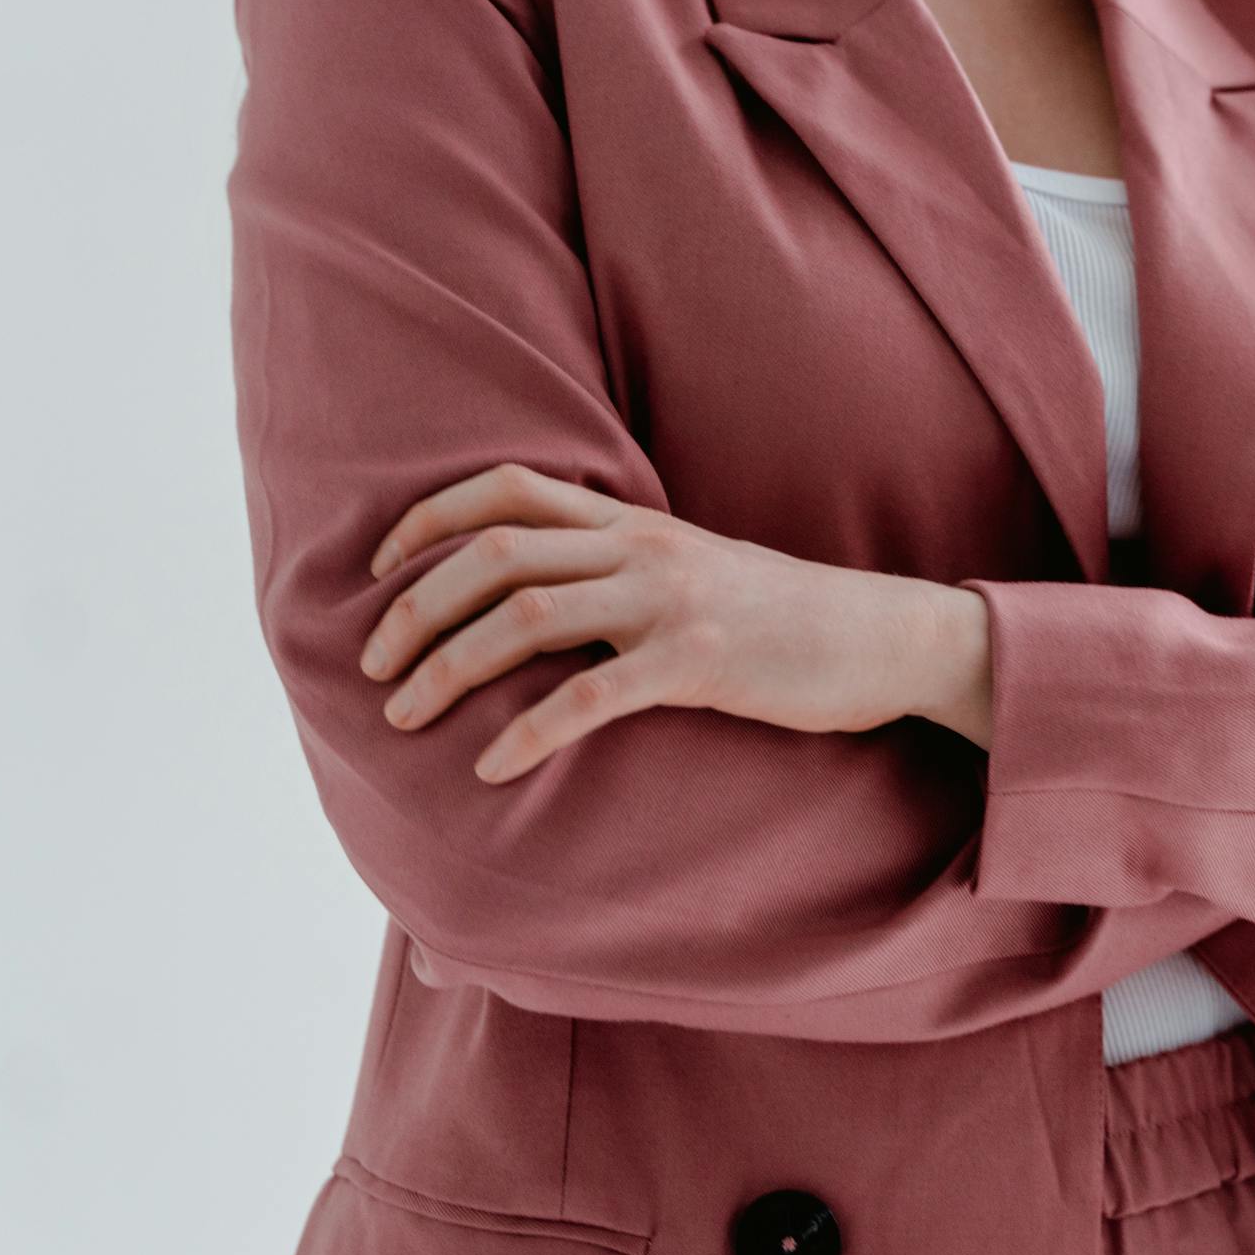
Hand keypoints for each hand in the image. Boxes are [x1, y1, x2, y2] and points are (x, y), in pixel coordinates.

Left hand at [357, 463, 987, 780]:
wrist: (882, 638)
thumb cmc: (785, 620)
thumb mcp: (697, 571)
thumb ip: (624, 570)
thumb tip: (543, 601)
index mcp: (635, 522)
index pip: (507, 488)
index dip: (426, 518)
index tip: (377, 569)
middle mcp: (642, 549)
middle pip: (492, 553)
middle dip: (413, 607)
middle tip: (372, 664)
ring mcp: (670, 602)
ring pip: (525, 615)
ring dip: (447, 667)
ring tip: (403, 716)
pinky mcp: (698, 664)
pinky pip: (590, 696)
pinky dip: (528, 732)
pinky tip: (491, 766)